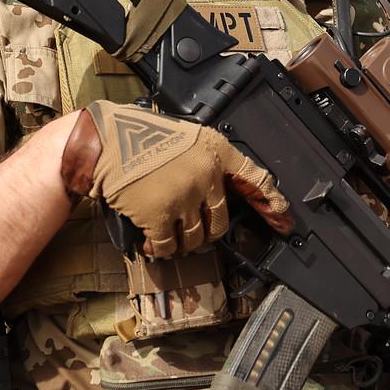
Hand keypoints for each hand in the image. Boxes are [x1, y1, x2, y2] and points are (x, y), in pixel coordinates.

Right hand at [65, 103, 289, 257]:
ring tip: (167, 235)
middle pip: (220, 221)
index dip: (272, 203)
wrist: (105, 141)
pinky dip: (160, 250)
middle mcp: (207, 173)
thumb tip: (222, 198)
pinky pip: (169, 246)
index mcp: (216, 151)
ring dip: (182, 243)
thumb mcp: (186, 140)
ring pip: (196, 238)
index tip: (284, 221)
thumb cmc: (141, 138)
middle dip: (205, 232)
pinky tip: (151, 244)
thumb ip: (208, 164)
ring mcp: (185, 195)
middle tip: (190, 231)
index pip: (256, 178)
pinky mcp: (161, 214)